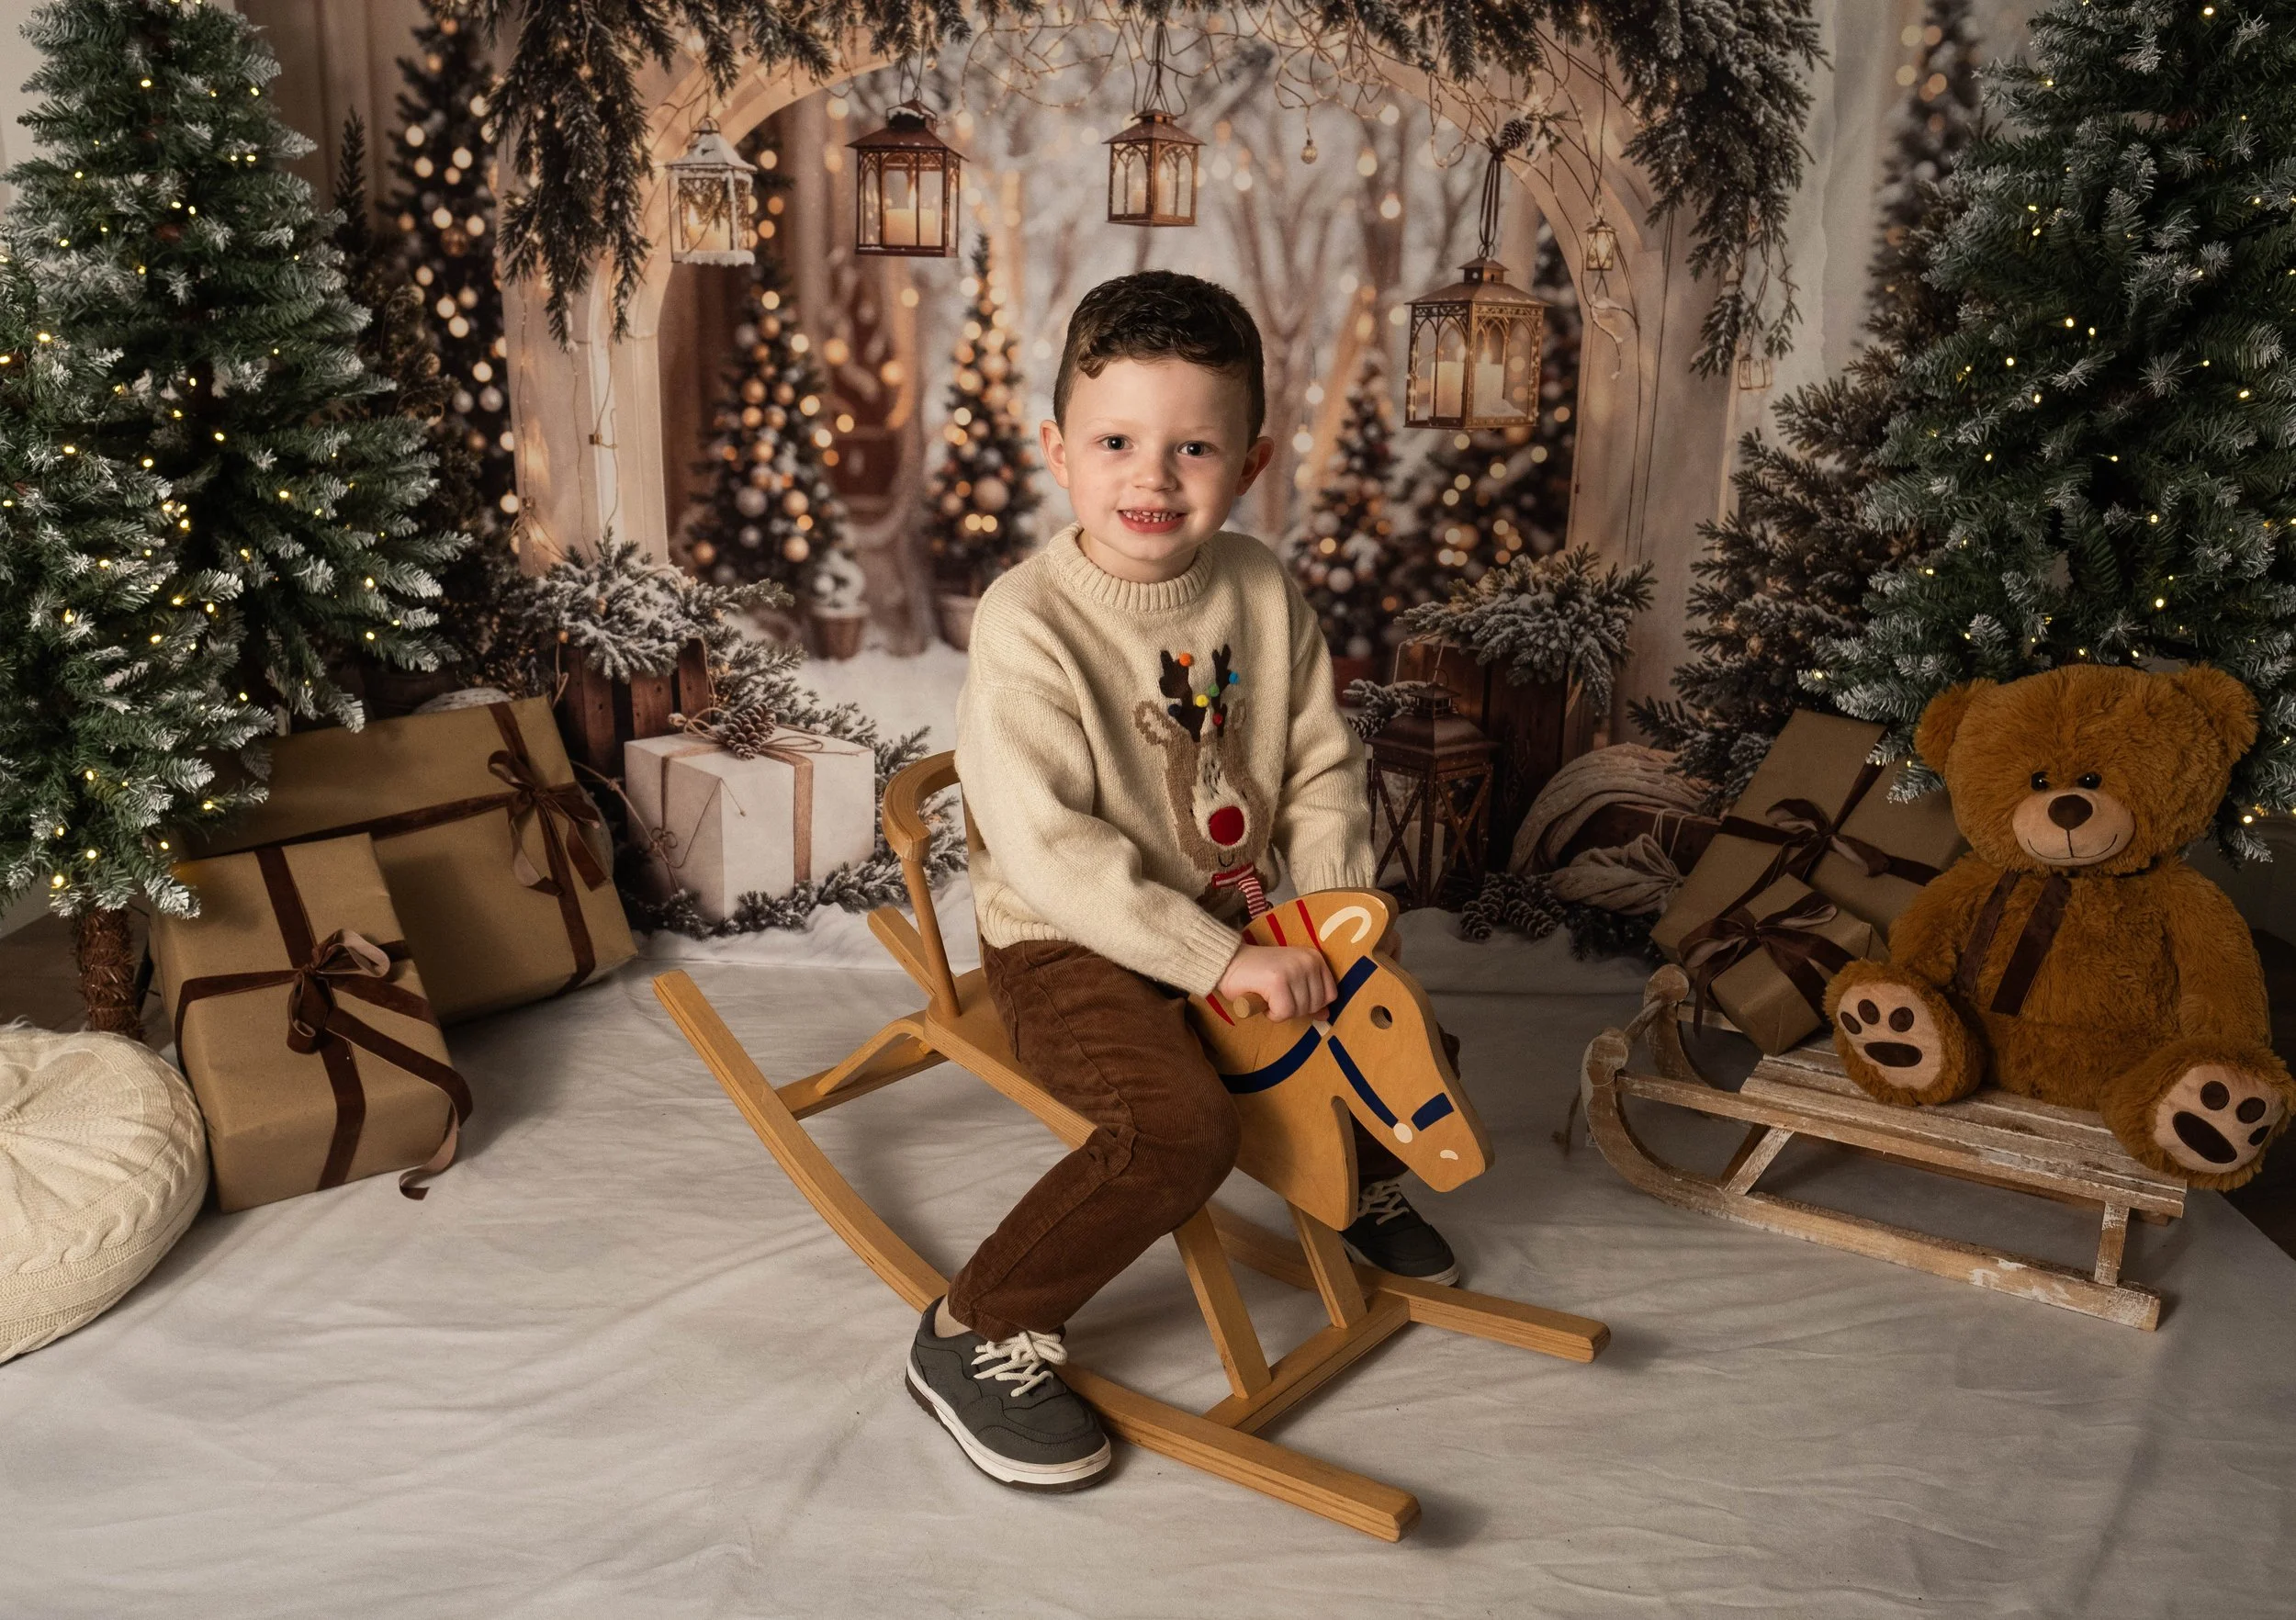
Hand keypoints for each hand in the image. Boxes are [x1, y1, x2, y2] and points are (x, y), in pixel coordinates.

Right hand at [1216, 942, 1336, 1023]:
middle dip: (1294, 1009)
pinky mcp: (1278, 981)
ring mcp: (1294, 970)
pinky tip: (1261, 999)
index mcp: (1314, 958)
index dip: (1310, 1004)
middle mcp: (1308, 961)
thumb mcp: (1291, 981)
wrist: (1228, 963)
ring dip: (1281, 1011)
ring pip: (1300, 1011)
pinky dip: (1271, 1014)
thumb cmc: (1258, 974)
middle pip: (1315, 1005)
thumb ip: (1310, 995)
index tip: (1290, 994)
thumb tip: (1326, 1015)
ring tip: (1267, 995)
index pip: (1331, 995)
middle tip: (1275, 995)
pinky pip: (1284, 1013)